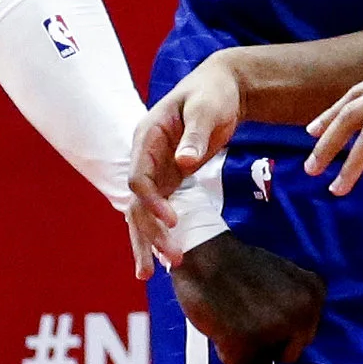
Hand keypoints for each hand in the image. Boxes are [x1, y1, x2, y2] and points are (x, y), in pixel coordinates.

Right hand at [128, 54, 246, 276]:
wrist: (224, 88)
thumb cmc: (213, 93)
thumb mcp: (206, 108)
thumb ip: (195, 135)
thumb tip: (184, 162)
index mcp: (146, 136)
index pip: (139, 177)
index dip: (152, 202)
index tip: (172, 221)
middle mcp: (144, 156)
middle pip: (138, 202)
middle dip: (149, 232)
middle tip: (173, 258)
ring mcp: (155, 169)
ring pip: (143, 212)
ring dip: (148, 240)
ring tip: (149, 275)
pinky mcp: (169, 178)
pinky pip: (158, 210)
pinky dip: (158, 232)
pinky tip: (163, 259)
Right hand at [172, 233, 324, 363]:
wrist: (204, 251)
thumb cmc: (238, 266)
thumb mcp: (278, 284)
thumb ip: (284, 326)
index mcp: (314, 293)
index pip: (304, 335)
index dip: (281, 326)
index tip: (263, 306)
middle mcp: (302, 312)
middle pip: (288, 353)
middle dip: (268, 341)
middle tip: (246, 311)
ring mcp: (275, 328)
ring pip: (263, 362)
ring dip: (247, 347)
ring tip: (234, 314)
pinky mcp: (245, 343)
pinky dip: (226, 350)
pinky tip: (222, 322)